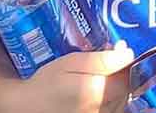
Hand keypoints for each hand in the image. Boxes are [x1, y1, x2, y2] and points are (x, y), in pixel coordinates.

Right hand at [8, 42, 134, 112]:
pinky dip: (111, 98)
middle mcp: (100, 110)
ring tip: (101, 74)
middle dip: (121, 72)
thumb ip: (100, 60)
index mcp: (94, 93)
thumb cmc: (48, 82)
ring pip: (120, 101)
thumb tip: (127, 54)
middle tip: (109, 57)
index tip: (119, 47)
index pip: (127, 78)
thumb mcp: (71, 62)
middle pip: (125, 90)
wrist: (28, 108)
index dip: (126, 61)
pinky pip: (111, 110)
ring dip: (117, 86)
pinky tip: (99, 89)